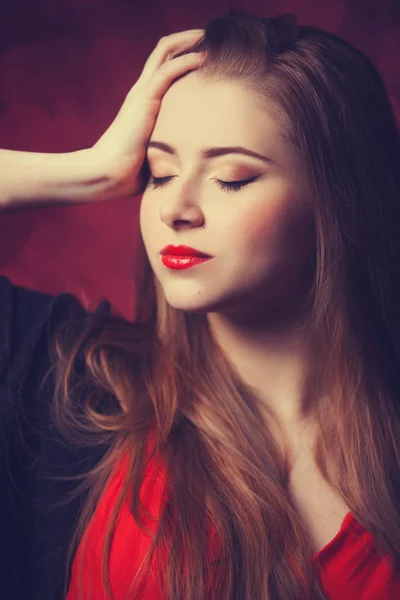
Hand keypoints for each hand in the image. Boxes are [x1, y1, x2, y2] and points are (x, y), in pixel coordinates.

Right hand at [92, 29, 204, 196]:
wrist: (108, 176)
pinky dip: (186, 61)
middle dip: (189, 40)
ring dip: (189, 41)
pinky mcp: (143, 102)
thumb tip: (198, 159)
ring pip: (165, 52)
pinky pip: (166, 72)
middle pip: (165, 52)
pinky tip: (203, 58)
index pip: (165, 67)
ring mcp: (142, 94)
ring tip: (209, 36)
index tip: (209, 54)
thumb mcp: (159, 153)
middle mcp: (142, 92)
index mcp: (145, 102)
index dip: (185, 55)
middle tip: (211, 37)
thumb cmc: (131, 173)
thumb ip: (174, 146)